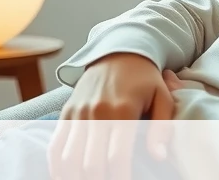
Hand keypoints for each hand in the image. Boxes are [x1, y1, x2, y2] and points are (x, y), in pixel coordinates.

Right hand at [49, 53, 175, 179]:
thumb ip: (162, 126)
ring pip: (70, 158)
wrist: (119, 51)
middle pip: (91, 162)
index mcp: (123, 110)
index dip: (121, 176)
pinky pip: (55, 146)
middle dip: (100, 179)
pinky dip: (57, 166)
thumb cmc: (144, 78)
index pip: (117, 156)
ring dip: (76, 176)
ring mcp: (78, 113)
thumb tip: (158, 156)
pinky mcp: (66, 113)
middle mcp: (97, 112)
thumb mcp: (162, 96)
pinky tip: (65, 176)